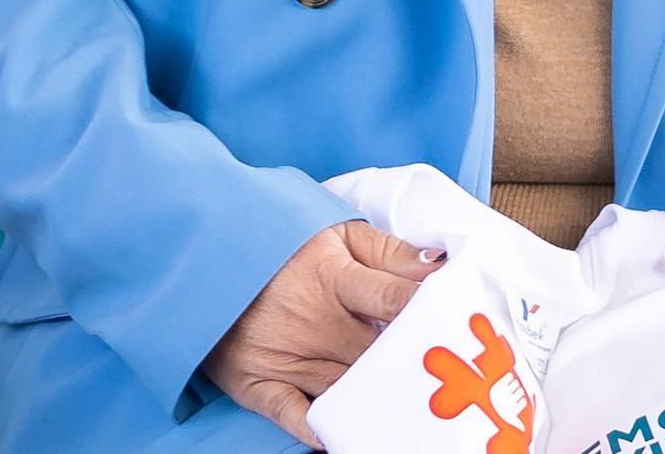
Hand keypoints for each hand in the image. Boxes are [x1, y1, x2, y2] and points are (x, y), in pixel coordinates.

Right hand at [204, 221, 444, 446]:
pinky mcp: (257, 381)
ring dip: (380, 401)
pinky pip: (292, 414)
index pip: (395, 301)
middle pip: (378, 355)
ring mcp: (285, 355)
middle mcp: (314, 322)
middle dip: (414, 367)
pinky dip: (317, 429)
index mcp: (333, 277)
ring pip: (347, 389)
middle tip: (452, 381)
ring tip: (419, 414)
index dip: (432, 316)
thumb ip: (386, 251)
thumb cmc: (279, 244)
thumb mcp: (332, 231)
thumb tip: (439, 270)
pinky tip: (342, 436)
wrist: (202, 253)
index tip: (461, 330)